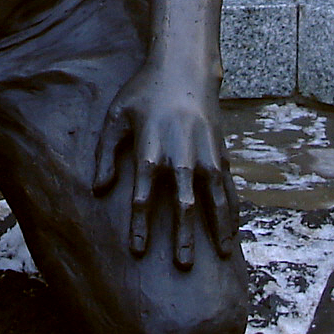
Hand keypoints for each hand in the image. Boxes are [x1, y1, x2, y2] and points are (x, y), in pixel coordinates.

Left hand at [90, 60, 237, 268]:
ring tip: (223, 254)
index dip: (139, 226)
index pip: (143, 198)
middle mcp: (181, 157)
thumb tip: (98, 189)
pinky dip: (232, 209)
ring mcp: (205, 155)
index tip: (137, 251)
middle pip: (182, 204)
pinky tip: (234, 229)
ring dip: (218, 227)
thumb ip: (105, 154)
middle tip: (185, 266)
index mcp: (151, 151)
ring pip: (214, 198)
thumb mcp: (116, 116)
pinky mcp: (220, 152)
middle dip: (184, 237)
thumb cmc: (144, 92)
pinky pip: (228, 186)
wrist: (184, 68)